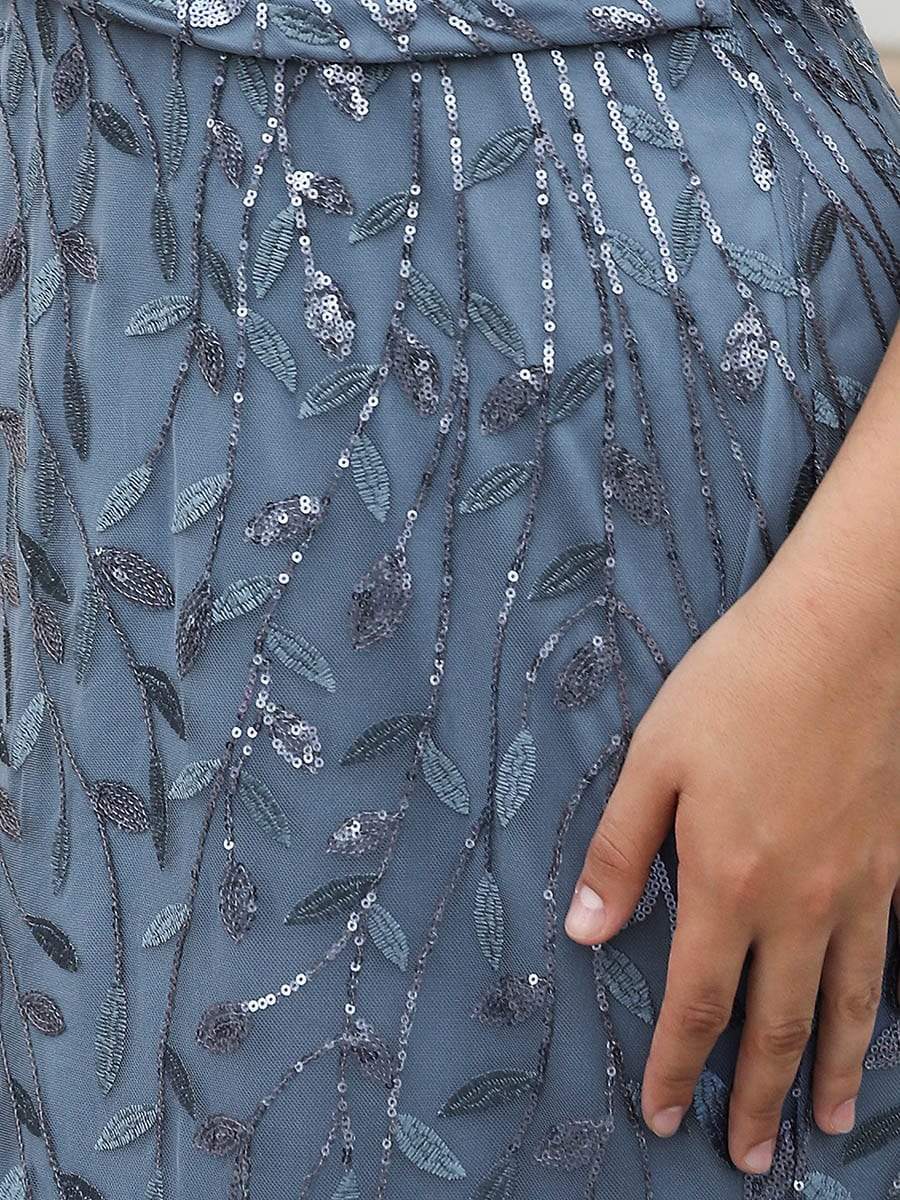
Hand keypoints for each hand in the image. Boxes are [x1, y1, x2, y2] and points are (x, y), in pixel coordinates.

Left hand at [563, 558, 899, 1174]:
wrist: (844, 634)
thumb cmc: (737, 688)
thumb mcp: (654, 761)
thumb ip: (620, 852)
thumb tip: (584, 930)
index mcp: (727, 881)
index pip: (698, 1000)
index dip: (678, 1064)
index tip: (662, 1115)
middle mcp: (798, 903)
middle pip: (775, 1025)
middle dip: (754, 1098)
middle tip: (749, 1160)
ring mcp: (857, 887)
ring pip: (846, 1006)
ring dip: (829, 1073)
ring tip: (822, 1125)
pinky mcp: (894, 860)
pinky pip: (888, 956)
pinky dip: (879, 1008)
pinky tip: (875, 1029)